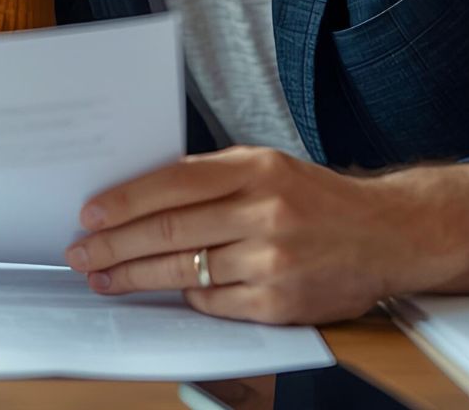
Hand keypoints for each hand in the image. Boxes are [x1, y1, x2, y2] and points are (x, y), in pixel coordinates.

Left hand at [61, 146, 423, 325]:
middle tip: (80, 252)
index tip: (89, 214)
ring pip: (184, 271)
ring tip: (103, 277)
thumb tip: (139, 193)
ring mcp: (273, 261)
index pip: (173, 185)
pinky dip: (186, 296)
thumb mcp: (268, 165)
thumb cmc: (316, 198)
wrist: (388, 235)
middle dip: (114, 245)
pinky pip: (213, 303)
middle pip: (169, 231)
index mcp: (257, 169)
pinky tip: (164, 292)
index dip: (124, 202)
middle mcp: (265, 212)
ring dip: (134, 277)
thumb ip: (211, 177)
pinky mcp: (280, 303)